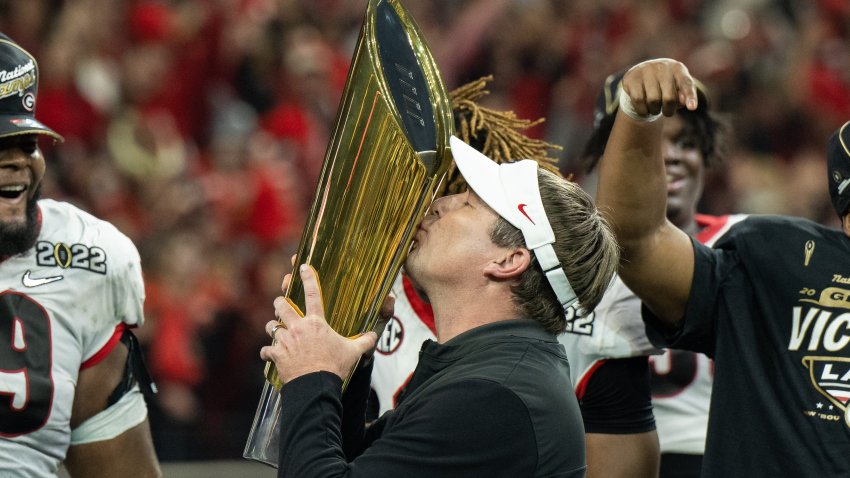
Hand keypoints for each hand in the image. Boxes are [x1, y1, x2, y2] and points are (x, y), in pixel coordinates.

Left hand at [260, 264, 377, 381]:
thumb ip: (364, 341)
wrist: (316, 384)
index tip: (303, 267)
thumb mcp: (352, 352)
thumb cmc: (334, 366)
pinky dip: (268, 353)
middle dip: (279, 303)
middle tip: (281, 304)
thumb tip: (374, 336)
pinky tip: (270, 355)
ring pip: (270, 326)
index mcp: (316, 323)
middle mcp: (297, 328)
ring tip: (276, 331)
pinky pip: (266, 350)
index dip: (308, 278)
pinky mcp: (276, 355)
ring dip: (273, 328)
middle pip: (281, 306)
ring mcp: (285, 341)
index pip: (313, 294)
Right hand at [620, 58, 699, 117]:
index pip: (686, 84)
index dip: (690, 96)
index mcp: (678, 68)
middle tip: (667, 112)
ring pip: (653, 101)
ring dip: (654, 111)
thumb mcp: (677, 89)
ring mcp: (646, 71)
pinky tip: (644, 108)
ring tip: (654, 107)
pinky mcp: (632, 78)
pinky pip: (638, 101)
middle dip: (669, 110)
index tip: (692, 108)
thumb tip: (684, 102)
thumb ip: (683, 95)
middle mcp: (662, 66)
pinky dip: (643, 110)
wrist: (643, 74)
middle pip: (669, 98)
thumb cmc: (665, 85)